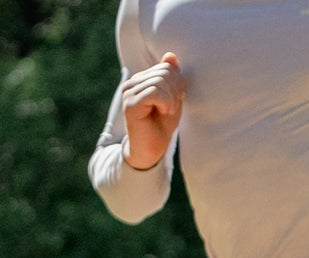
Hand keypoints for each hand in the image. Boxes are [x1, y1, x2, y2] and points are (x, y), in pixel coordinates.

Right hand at [121, 51, 184, 171]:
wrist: (151, 151)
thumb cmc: (161, 127)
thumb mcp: (173, 100)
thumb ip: (172, 79)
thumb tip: (171, 55)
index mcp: (142, 80)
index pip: (167, 67)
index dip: (178, 85)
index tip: (176, 102)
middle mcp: (133, 83)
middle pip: (164, 72)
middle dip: (175, 92)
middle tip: (171, 109)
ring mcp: (129, 92)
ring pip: (160, 82)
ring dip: (172, 100)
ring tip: (166, 112)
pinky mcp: (130, 103)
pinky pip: (155, 92)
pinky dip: (166, 103)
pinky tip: (163, 113)